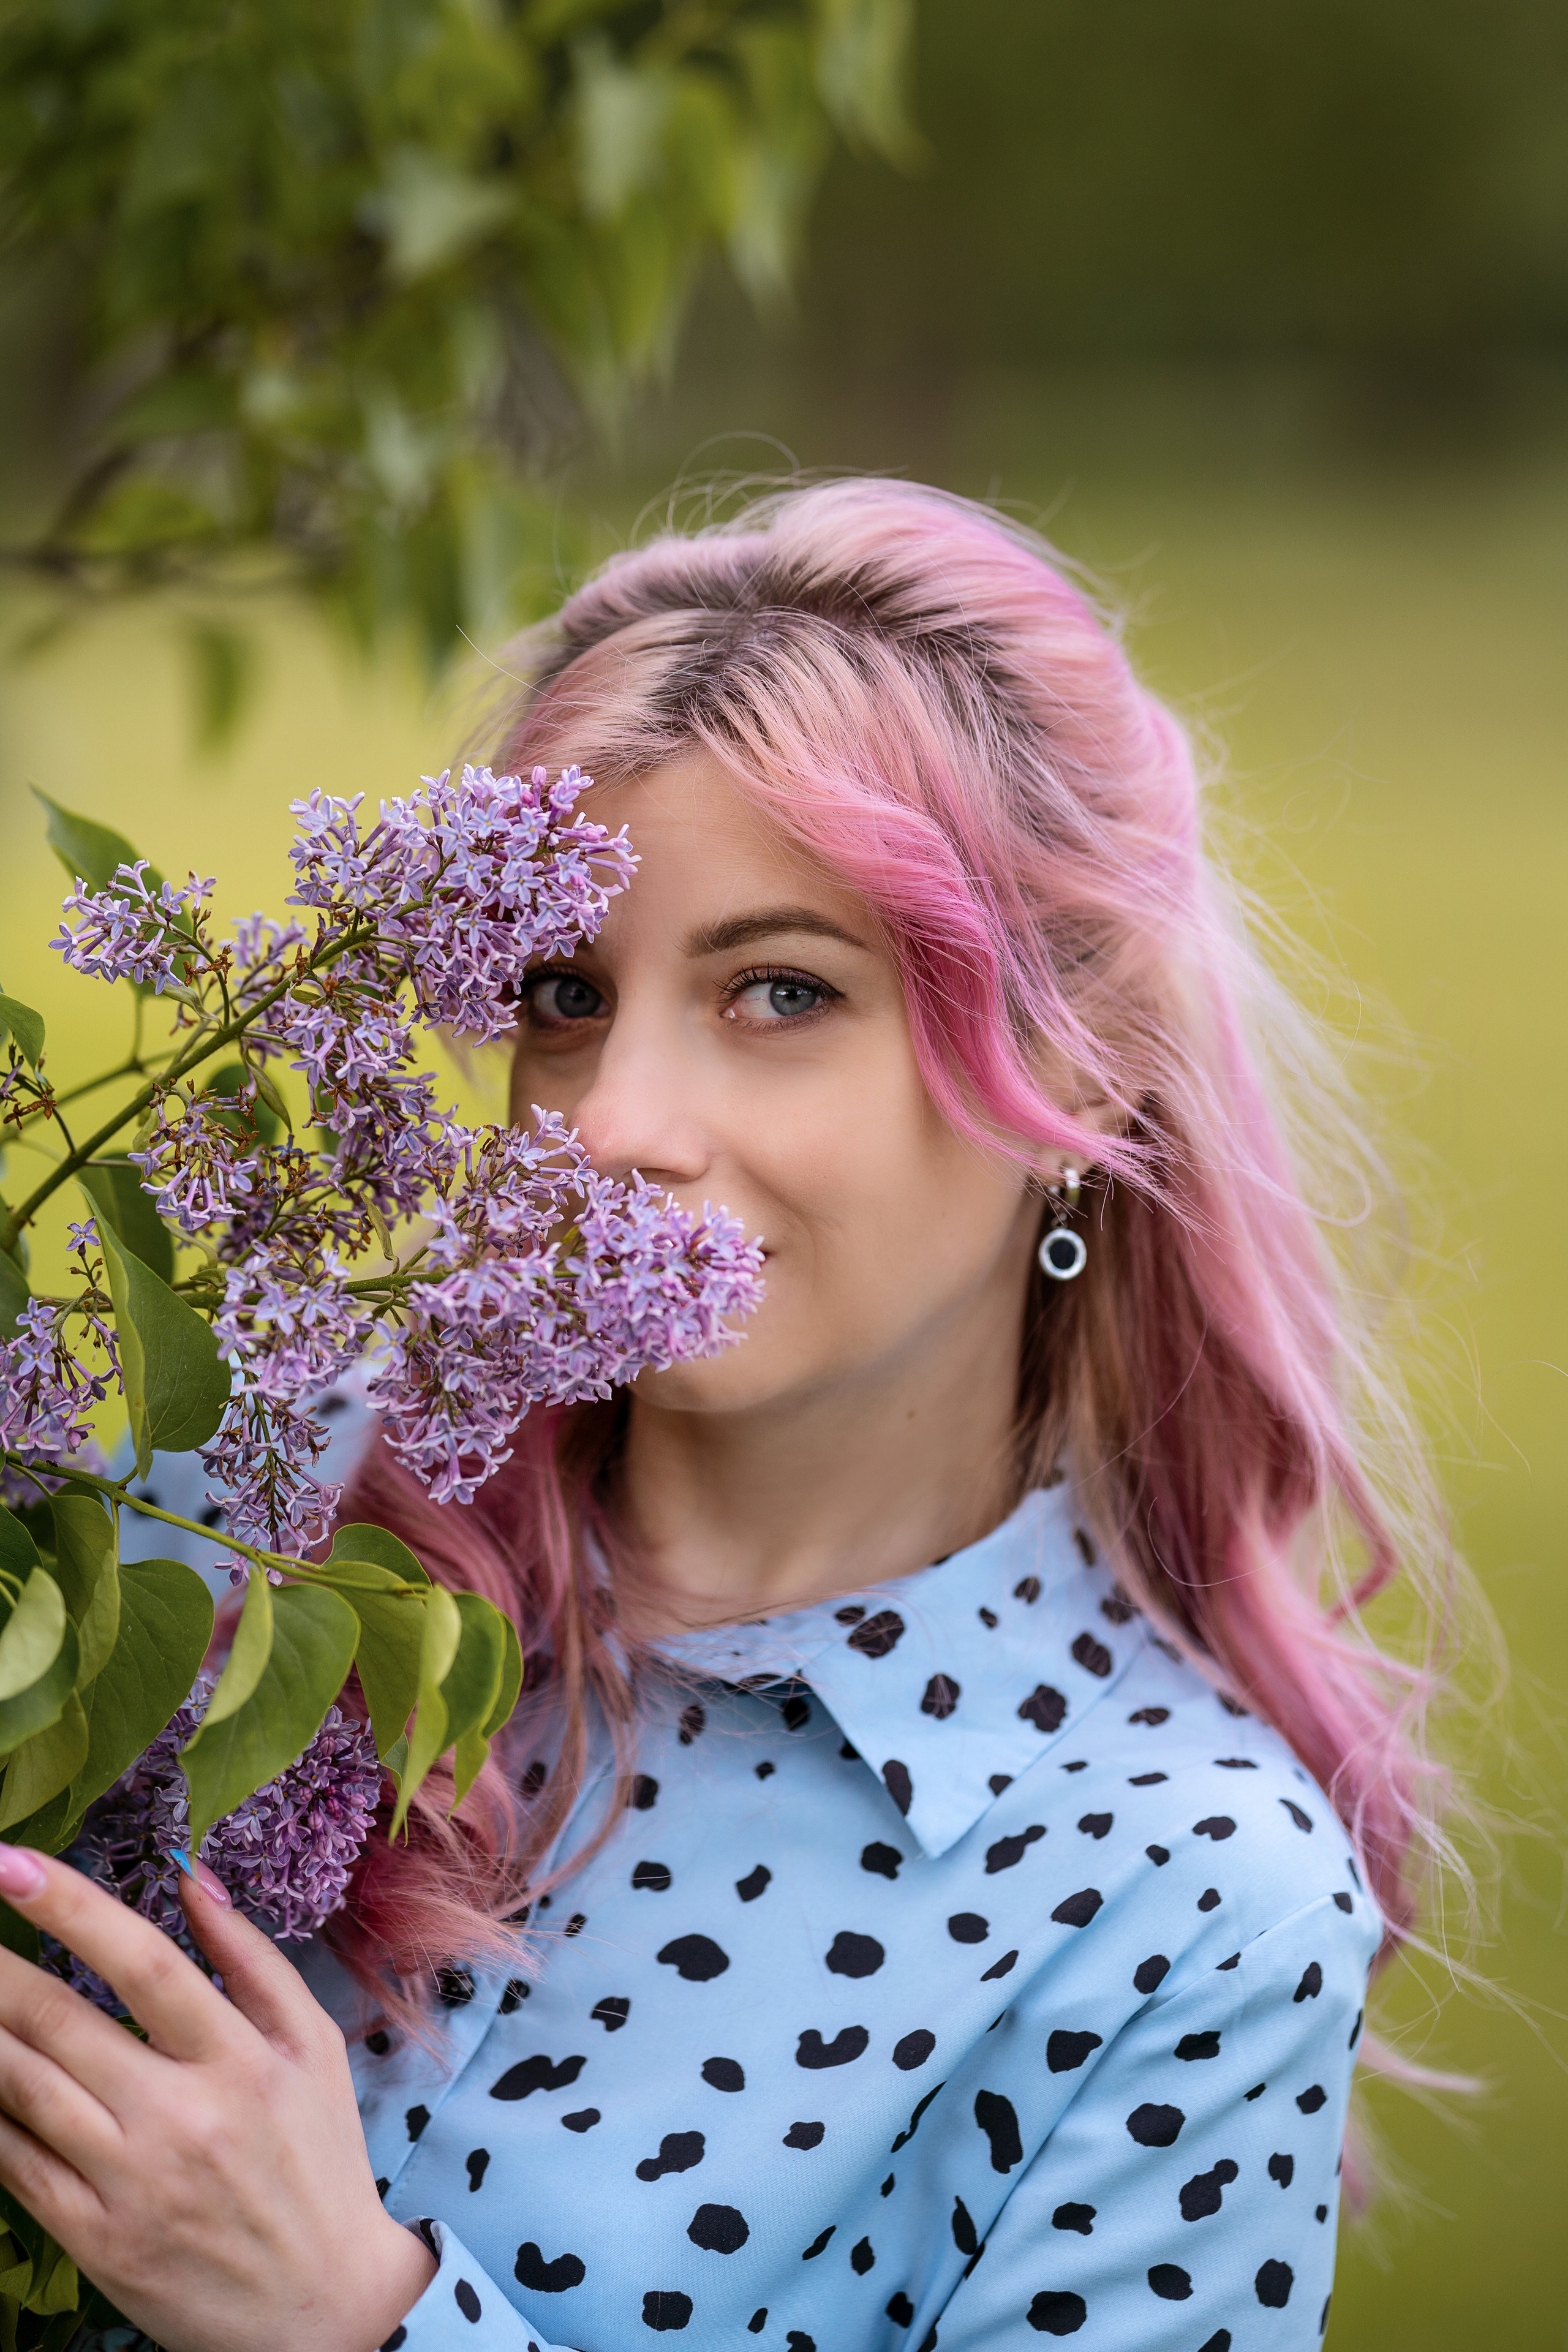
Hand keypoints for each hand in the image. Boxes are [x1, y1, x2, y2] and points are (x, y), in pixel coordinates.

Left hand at [0, 1842, 435, 2351]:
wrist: (322, 2308)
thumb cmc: (318, 2159)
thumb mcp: (314, 2047)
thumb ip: (253, 1958)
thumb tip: (193, 1877)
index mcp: (240, 2059)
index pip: (143, 1961)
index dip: (73, 1906)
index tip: (15, 1862)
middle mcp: (180, 2116)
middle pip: (60, 2021)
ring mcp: (130, 2182)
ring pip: (23, 2088)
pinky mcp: (94, 2239)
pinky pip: (14, 2164)